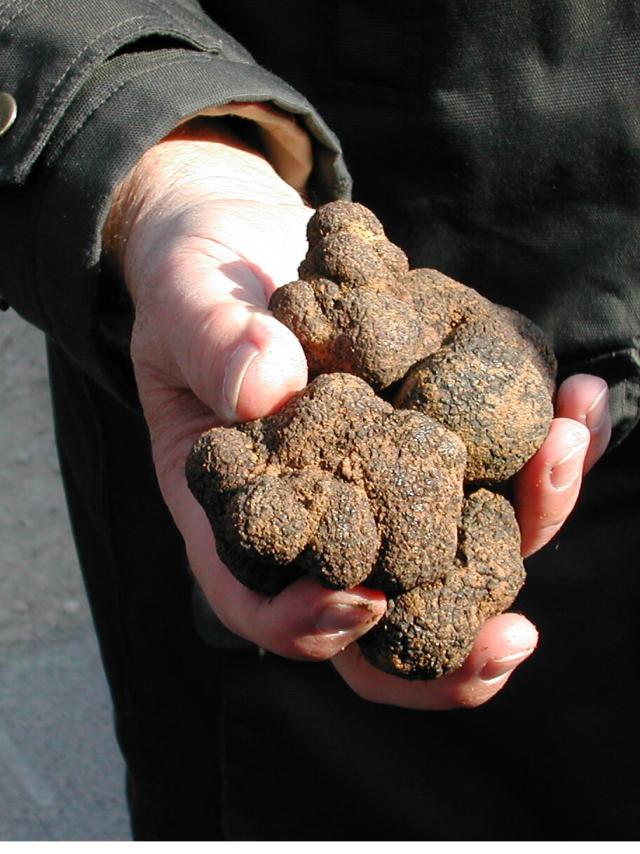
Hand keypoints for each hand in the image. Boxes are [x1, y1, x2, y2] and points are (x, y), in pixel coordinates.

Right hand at [106, 126, 610, 709]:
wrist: (251, 245)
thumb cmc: (197, 283)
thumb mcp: (186, 302)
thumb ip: (214, 344)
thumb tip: (266, 386)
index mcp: (243, 508)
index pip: (260, 600)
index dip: (306, 624)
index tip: (359, 601)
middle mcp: (321, 514)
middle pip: (382, 618)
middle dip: (451, 649)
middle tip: (512, 639)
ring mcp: (386, 483)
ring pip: (460, 548)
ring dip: (528, 522)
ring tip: (566, 448)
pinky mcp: (434, 438)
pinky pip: (495, 467)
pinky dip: (543, 447)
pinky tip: (578, 398)